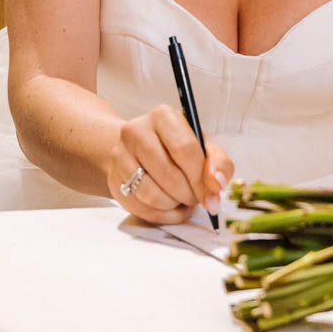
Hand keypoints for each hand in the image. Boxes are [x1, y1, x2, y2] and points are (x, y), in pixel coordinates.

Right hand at [105, 105, 233, 224]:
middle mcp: (136, 131)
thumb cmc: (173, 147)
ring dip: (174, 205)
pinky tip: (169, 206)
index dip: (202, 178)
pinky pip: (142, 209)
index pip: (185, 150)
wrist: (136, 148)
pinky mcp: (114, 180)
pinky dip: (162, 214)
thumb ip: (218, 163)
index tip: (211, 194)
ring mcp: (120, 156)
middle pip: (170, 176)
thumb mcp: (201, 146)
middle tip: (195, 196)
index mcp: (163, 116)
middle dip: (189, 195)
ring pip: (153, 196)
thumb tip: (216, 184)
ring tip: (181, 198)